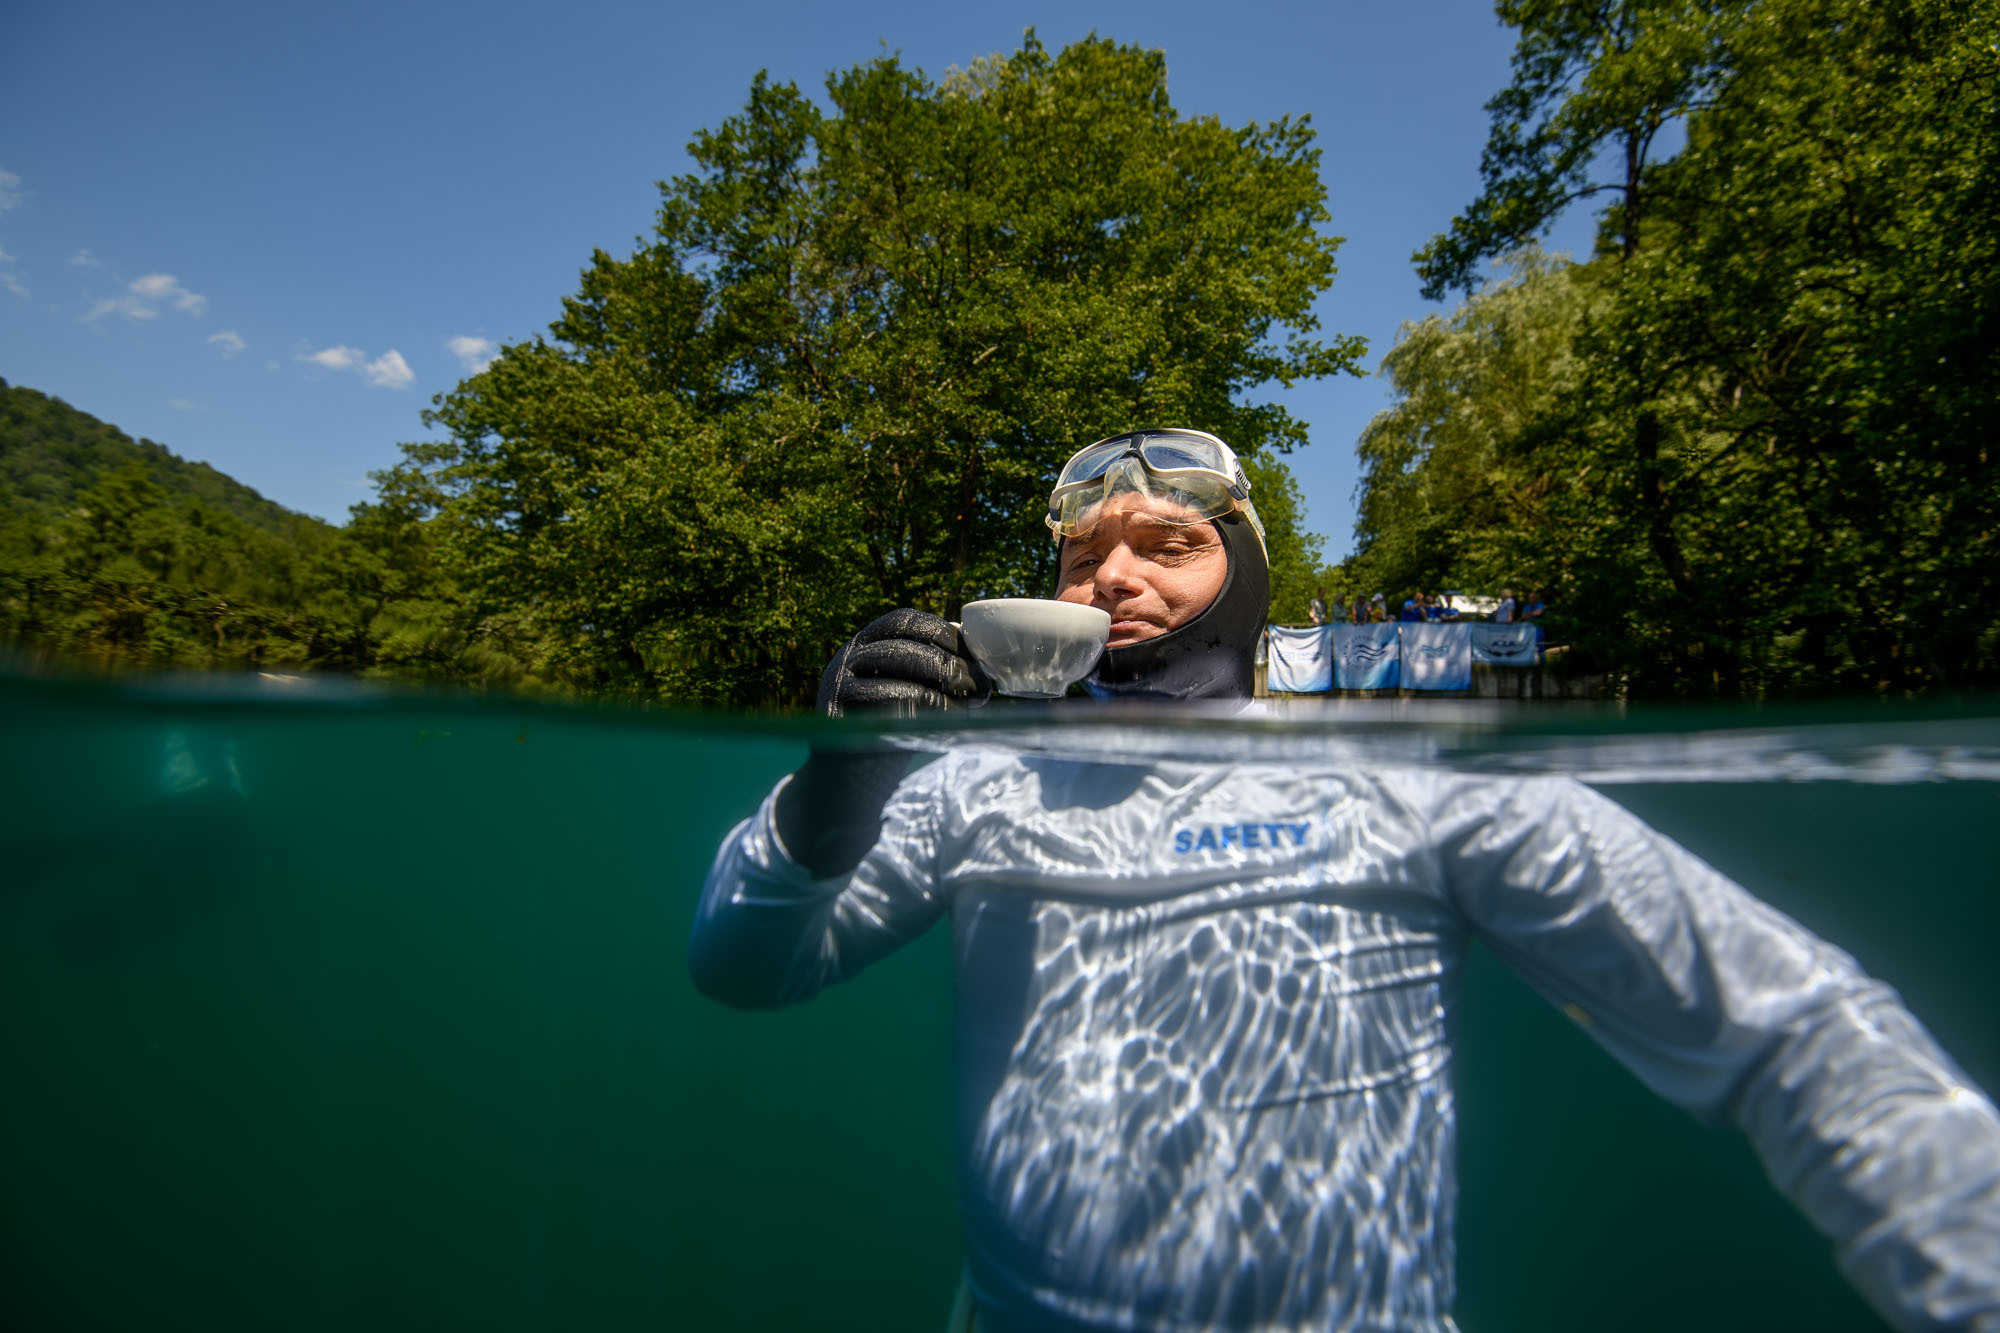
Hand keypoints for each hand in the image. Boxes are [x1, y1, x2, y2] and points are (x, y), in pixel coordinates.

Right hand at [816, 608, 988, 716]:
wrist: (854, 767)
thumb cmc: (893, 719)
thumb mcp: (907, 682)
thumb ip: (932, 665)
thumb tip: (981, 660)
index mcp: (866, 642)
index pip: (903, 621)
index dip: (942, 632)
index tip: (972, 652)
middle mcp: (848, 659)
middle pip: (903, 652)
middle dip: (950, 667)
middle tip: (981, 684)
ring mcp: (840, 691)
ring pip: (897, 689)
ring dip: (942, 698)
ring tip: (972, 704)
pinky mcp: (842, 723)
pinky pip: (889, 722)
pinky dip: (925, 721)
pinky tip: (948, 725)